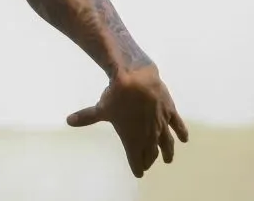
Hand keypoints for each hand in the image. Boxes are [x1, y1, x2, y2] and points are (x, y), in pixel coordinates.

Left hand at [67, 64, 188, 177]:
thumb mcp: (100, 109)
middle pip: (151, 152)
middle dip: (149, 160)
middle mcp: (149, 135)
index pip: (136, 159)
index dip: (136, 167)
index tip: (138, 173)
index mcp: (133, 139)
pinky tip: (184, 139)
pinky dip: (181, 132)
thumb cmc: (117, 96)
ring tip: (167, 159)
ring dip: (167, 152)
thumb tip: (68, 121)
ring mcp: (161, 124)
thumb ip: (86, 117)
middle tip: (147, 164)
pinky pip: (177, 125)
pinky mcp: (169, 111)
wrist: (136, 80)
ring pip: (166, 142)